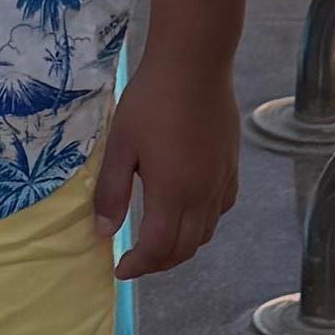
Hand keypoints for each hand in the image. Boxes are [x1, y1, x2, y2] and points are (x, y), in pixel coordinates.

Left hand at [97, 61, 236, 278]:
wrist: (195, 65)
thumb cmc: (151, 101)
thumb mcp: (120, 146)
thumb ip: (111, 191)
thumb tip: (104, 231)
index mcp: (172, 194)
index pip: (158, 248)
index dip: (138, 266)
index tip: (120, 269)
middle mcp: (202, 195)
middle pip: (185, 248)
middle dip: (159, 263)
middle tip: (135, 260)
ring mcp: (221, 181)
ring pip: (206, 232)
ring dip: (181, 246)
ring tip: (158, 241)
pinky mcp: (231, 167)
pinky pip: (221, 209)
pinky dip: (203, 223)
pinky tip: (187, 211)